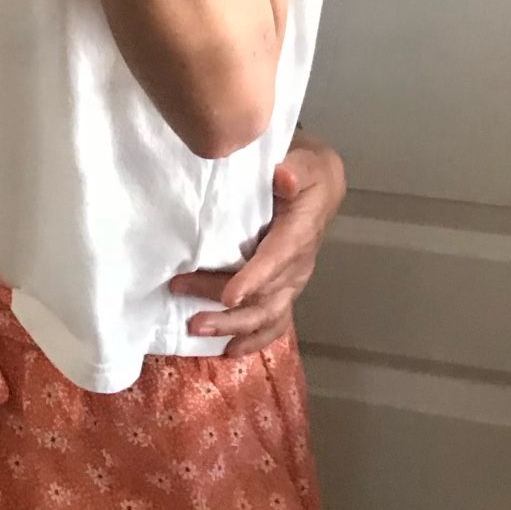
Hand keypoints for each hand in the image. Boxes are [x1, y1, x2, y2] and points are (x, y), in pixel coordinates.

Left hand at [170, 133, 345, 354]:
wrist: (316, 181)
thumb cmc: (305, 169)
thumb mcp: (305, 159)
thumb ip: (295, 168)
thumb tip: (285, 177)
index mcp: (299, 232)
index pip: (277, 259)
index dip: (254, 279)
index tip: (229, 296)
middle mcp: (298, 263)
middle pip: (267, 297)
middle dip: (231, 314)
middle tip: (194, 321)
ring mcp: (291, 279)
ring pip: (266, 313)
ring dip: (233, 327)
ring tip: (197, 331)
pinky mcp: (283, 287)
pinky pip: (273, 319)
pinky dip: (253, 338)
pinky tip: (228, 349)